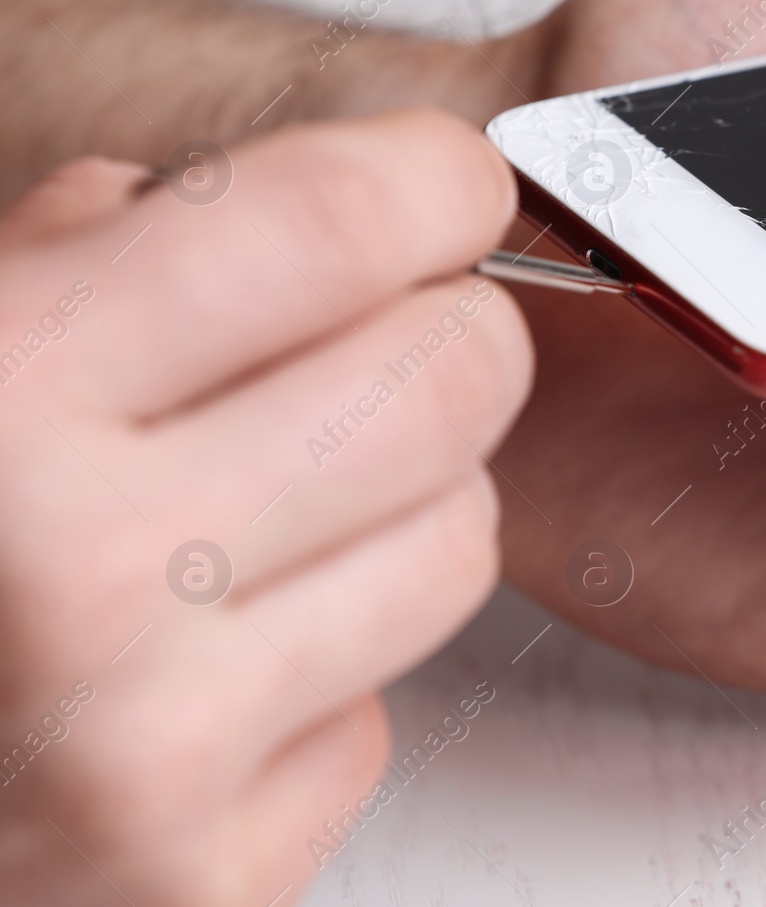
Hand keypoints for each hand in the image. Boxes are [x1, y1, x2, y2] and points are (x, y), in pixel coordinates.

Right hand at [0, 111, 530, 904]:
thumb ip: (57, 260)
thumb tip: (233, 198)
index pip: (329, 226)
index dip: (430, 180)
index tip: (443, 184)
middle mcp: (87, 580)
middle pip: (450, 384)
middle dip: (445, 336)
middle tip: (385, 337)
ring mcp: (156, 757)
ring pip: (456, 543)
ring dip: (401, 505)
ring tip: (272, 513)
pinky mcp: (203, 885)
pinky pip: (377, 711)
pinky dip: (320, 672)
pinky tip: (203, 675)